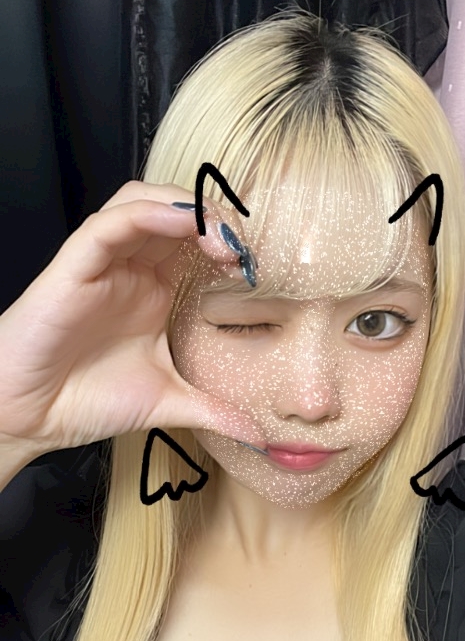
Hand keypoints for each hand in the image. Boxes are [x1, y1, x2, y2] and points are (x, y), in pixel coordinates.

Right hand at [0, 180, 264, 456]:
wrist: (31, 418)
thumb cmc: (86, 400)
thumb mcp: (167, 402)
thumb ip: (213, 411)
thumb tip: (258, 437)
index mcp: (153, 291)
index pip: (195, 244)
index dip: (228, 243)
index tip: (256, 267)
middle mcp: (130, 270)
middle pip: (175, 213)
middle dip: (213, 219)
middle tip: (241, 248)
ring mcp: (102, 265)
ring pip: (142, 204)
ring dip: (184, 208)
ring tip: (216, 235)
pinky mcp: (74, 267)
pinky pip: (109, 225)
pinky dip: (146, 214)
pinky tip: (180, 222)